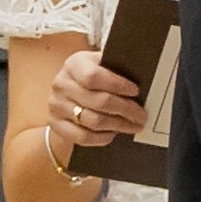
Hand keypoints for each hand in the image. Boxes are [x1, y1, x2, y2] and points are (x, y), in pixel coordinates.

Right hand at [45, 47, 145, 165]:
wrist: (69, 95)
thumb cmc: (95, 80)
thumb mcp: (104, 66)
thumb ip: (118, 70)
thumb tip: (144, 81)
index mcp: (75, 64)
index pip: (94, 76)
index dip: (117, 85)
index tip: (136, 91)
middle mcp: (61, 83)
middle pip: (99, 101)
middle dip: (126, 110)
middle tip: (142, 115)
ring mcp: (56, 105)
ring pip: (93, 120)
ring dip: (119, 125)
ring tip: (134, 125)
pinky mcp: (56, 124)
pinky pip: (82, 136)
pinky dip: (102, 137)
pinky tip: (113, 134)